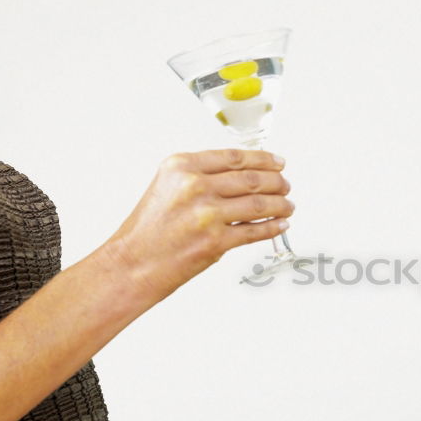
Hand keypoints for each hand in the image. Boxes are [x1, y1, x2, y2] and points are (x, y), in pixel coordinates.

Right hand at [103, 149, 292, 300]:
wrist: (132, 263)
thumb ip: (199, 176)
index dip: (263, 159)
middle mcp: (195, 186)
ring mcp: (207, 214)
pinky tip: (280, 224)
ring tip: (288, 205)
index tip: (277, 162)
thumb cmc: (147, 230)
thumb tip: (241, 175)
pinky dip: (273, 227)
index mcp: (182, 167)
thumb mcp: (167, 187)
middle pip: (251, 179)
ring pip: (259, 204)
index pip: (234, 157)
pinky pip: (255, 231)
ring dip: (280, 204)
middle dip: (276, 182)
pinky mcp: (216, 241)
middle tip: (286, 184)